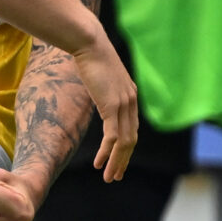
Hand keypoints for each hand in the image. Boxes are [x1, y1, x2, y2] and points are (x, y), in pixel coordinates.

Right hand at [73, 44, 139, 181]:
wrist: (89, 43)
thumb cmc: (89, 55)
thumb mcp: (99, 75)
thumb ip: (102, 87)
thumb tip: (95, 88)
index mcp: (130, 96)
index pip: (132, 129)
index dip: (126, 148)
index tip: (118, 160)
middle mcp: (131, 101)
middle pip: (132, 140)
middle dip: (124, 160)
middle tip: (117, 176)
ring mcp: (124, 104)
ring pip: (124, 143)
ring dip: (116, 162)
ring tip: (109, 177)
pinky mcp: (112, 106)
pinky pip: (113, 137)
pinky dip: (108, 153)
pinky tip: (101, 164)